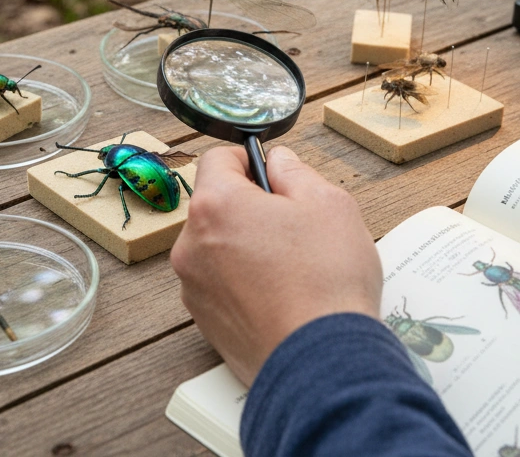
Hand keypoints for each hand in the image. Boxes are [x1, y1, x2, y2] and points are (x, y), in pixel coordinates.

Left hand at [170, 145, 381, 385]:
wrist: (321, 362)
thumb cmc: (326, 281)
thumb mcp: (328, 203)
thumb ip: (296, 172)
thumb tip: (278, 163)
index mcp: (215, 206)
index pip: (217, 159)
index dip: (249, 159)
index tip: (273, 173)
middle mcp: (191, 245)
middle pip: (216, 206)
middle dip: (250, 207)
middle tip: (294, 225)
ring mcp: (194, 287)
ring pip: (218, 247)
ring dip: (246, 246)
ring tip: (292, 266)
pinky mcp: (204, 322)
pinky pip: (221, 284)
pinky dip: (245, 282)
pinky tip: (281, 294)